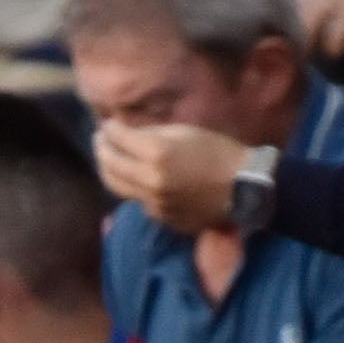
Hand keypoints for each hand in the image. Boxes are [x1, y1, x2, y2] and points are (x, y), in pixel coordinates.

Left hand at [90, 118, 250, 235]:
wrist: (243, 189)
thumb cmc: (218, 152)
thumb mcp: (185, 132)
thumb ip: (152, 133)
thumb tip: (127, 133)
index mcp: (156, 154)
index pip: (118, 139)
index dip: (109, 130)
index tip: (107, 124)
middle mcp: (149, 181)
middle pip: (110, 166)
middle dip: (101, 150)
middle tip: (100, 140)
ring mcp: (154, 203)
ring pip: (119, 188)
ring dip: (110, 171)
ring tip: (108, 159)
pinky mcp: (161, 218)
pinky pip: (139, 201)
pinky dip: (134, 187)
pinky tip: (137, 177)